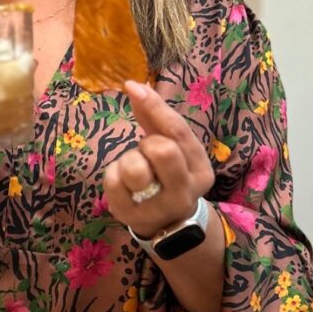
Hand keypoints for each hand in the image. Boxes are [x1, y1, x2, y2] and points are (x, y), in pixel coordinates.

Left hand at [104, 80, 214, 239]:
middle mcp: (185, 191)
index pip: (178, 132)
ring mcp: (159, 208)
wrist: (166, 225)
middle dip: (146, 144)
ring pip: (136, 168)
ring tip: (134, 170)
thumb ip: (156, 119)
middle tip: (146, 152)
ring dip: (128, 161)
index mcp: (200, 168)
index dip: (154, 106)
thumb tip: (136, 85)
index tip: (132, 86)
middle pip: (162, 150)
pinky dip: (112, 174)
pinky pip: (113, 181)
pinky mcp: (131, 217)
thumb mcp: (173, 148)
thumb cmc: (167, 177)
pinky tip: (123, 183)